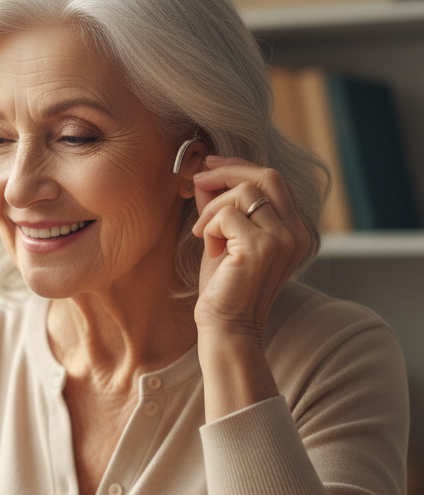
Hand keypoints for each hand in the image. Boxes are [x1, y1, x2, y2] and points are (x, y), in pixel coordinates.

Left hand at [191, 156, 309, 339]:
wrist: (227, 329)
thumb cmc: (224, 289)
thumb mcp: (224, 241)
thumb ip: (222, 210)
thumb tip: (207, 176)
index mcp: (295, 229)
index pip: (273, 181)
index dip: (240, 167)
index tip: (211, 165)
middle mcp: (296, 232)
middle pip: (266, 176)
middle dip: (227, 172)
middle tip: (198, 179)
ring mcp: (282, 239)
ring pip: (244, 193)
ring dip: (213, 209)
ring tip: (202, 233)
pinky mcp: (260, 248)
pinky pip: (227, 215)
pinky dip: (210, 226)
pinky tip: (208, 247)